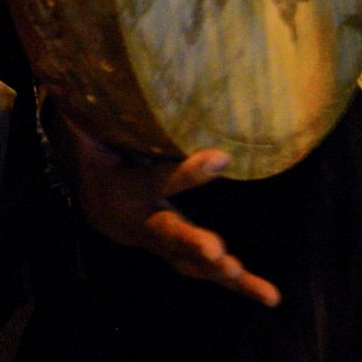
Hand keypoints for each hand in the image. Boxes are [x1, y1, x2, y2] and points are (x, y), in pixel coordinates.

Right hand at [57, 112, 280, 307]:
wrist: (93, 198)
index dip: (185, 173)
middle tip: (219, 254)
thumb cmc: (100, 149)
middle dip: (192, 244)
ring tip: (251, 283)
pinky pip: (206, 272)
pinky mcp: (178, 254)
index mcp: (122, 187)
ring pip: (188, 263)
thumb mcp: (97, 124)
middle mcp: (139, 222)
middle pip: (167, 234)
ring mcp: (159, 243)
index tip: (221, 158)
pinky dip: (237, 286)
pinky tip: (268, 296)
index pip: (154, 179)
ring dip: (219, 274)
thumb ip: (108, 106)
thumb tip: (109, 64)